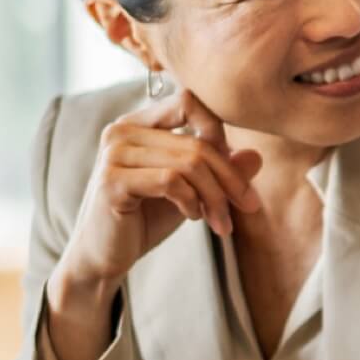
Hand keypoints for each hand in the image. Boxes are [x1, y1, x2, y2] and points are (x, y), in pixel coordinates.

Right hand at [56, 86, 262, 294]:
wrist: (102, 257)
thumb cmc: (144, 220)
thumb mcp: (191, 192)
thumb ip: (219, 172)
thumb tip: (257, 156)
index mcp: (138, 123)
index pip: (189, 102)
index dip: (219, 133)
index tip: (235, 173)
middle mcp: (122, 130)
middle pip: (197, 141)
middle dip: (230, 179)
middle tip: (248, 206)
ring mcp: (114, 153)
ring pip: (190, 163)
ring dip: (216, 197)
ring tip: (221, 222)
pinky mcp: (112, 180)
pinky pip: (171, 181)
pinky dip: (193, 201)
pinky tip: (194, 217)